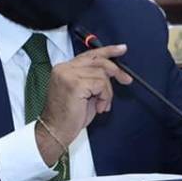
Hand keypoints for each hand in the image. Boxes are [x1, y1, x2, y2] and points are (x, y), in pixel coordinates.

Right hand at [36, 45, 132, 165]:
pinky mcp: (75, 84)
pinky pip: (101, 84)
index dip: (107, 51)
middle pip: (98, 60)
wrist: (56, 131)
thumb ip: (94, 78)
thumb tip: (112, 71)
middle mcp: (64, 68)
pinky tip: (100, 107)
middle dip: (116, 70)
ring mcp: (68, 75)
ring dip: (107, 92)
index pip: (89, 54)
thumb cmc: (68, 116)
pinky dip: (105, 96)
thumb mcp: (84, 92)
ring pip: (101, 74)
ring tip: (102, 104)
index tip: (121, 49)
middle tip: (126, 79)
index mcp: (64, 68)